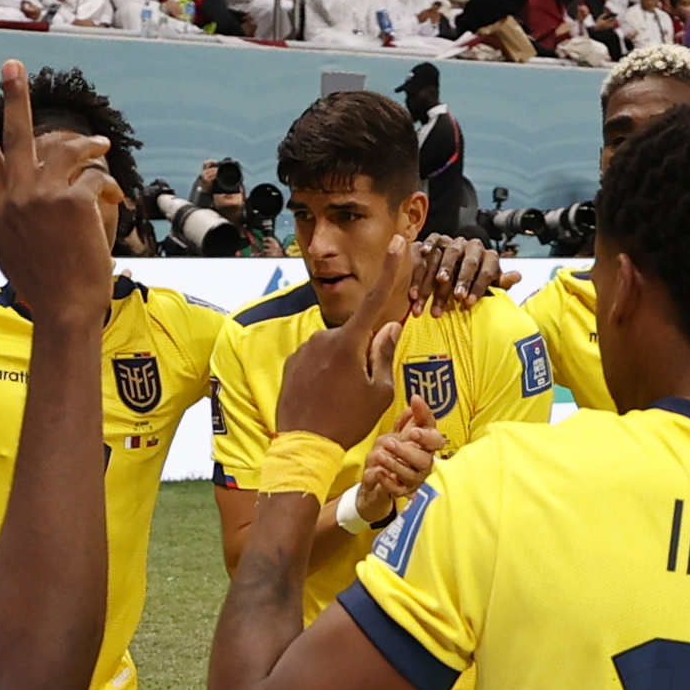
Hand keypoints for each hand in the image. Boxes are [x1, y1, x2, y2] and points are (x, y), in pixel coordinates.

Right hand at [0, 60, 120, 320]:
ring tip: (100, 145)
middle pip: (14, 136)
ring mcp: (43, 196)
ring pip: (64, 149)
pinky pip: (94, 176)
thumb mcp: (6, 247)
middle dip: (14, 96)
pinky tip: (113, 199)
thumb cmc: (41, 283)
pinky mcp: (74, 201)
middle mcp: (15, 196)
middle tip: (12, 65)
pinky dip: (107, 185)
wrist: (65, 309)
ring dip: (87, 145)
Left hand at [274, 236, 409, 445]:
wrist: (303, 447)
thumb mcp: (379, 392)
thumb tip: (390, 326)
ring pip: (336, 349)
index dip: (391, 269)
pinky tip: (323, 398)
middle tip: (360, 390)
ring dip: (343, 366)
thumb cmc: (347, 422)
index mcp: (349, 343)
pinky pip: (317, 359)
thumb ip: (385, 354)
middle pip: (355, 335)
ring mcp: (304, 348)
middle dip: (363, 354)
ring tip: (339, 399)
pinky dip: (325, 374)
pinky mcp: (292, 361)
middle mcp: (324, 337)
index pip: (377, 299)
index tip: (398, 242)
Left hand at [354, 395, 443, 520]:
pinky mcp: (403, 492)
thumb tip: (416, 399)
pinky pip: (399, 489)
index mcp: (426, 446)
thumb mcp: (399, 431)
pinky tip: (378, 472)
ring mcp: (415, 479)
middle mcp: (425, 463)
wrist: (376, 478)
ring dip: (395, 464)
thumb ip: (409, 417)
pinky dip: (388, 481)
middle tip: (389, 442)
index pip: (435, 439)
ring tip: (380, 455)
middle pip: (425, 459)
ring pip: (412, 475)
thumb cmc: (393, 451)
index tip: (414, 431)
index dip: (427, 436)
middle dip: (407, 451)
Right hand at [407, 235, 518, 314]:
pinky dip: (429, 244)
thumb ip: (501, 282)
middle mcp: (473, 246)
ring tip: (440, 281)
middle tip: (457, 295)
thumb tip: (517, 276)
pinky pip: (434, 239)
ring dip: (444, 267)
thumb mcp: (490, 285)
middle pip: (470, 260)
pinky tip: (424, 253)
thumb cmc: (475, 282)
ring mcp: (456, 241)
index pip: (487, 270)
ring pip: (451, 252)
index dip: (479, 286)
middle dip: (463, 278)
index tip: (470, 302)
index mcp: (489, 257)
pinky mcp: (440, 238)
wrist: (459, 269)